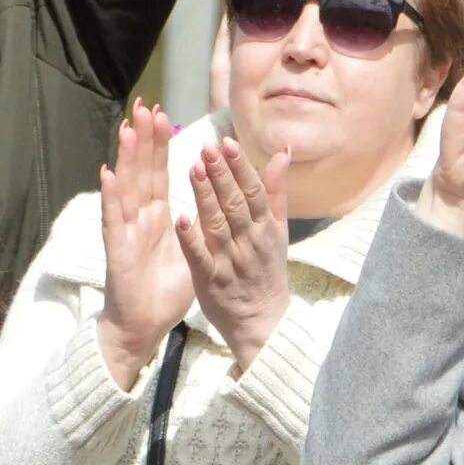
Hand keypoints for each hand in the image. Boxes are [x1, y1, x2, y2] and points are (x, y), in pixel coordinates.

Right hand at [96, 102, 193, 391]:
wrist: (143, 324)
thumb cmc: (165, 290)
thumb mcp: (192, 250)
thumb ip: (200, 224)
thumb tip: (214, 202)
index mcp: (157, 216)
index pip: (159, 173)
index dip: (160, 145)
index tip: (163, 114)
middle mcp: (139, 218)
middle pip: (141, 171)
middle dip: (144, 139)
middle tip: (145, 106)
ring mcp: (126, 230)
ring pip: (126, 187)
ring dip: (126, 158)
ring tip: (129, 128)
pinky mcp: (117, 249)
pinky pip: (113, 219)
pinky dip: (110, 196)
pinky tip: (107, 173)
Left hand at [179, 139, 291, 372]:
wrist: (262, 321)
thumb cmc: (266, 271)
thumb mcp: (278, 231)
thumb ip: (276, 191)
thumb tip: (283, 151)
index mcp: (266, 228)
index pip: (254, 191)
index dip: (241, 167)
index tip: (227, 142)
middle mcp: (249, 241)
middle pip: (235, 203)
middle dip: (222, 174)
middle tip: (206, 147)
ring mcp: (229, 261)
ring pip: (217, 224)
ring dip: (205, 197)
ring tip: (193, 170)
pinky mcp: (210, 280)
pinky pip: (200, 257)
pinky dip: (191, 238)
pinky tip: (180, 218)